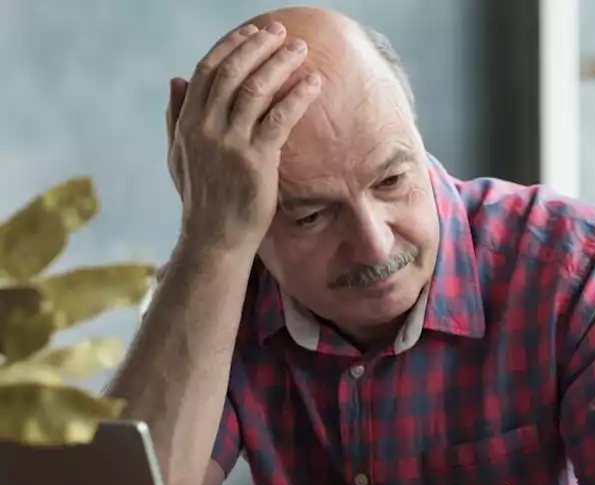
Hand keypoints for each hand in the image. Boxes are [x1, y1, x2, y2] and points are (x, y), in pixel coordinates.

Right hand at [166, 21, 320, 253]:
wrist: (215, 237)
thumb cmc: (201, 197)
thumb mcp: (179, 154)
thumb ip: (176, 116)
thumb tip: (176, 79)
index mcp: (187, 122)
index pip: (208, 70)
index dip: (232, 46)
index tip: (252, 32)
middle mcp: (206, 127)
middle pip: (234, 72)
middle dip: (259, 46)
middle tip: (282, 32)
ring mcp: (230, 143)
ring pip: (257, 88)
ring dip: (280, 63)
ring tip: (301, 49)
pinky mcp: (256, 160)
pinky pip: (280, 117)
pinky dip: (297, 95)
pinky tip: (313, 83)